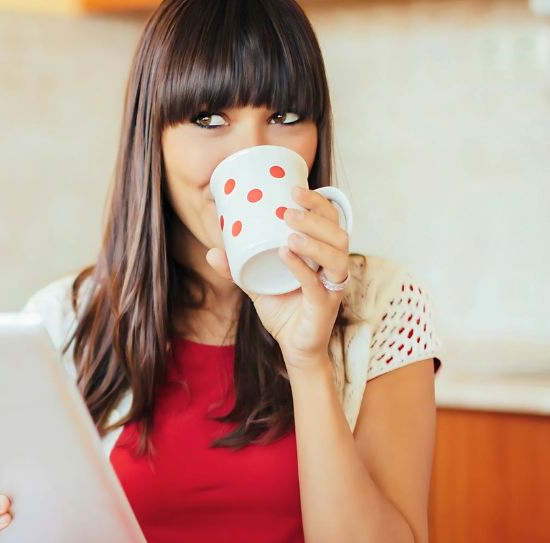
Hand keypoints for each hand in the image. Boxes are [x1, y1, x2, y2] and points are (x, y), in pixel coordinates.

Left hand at [206, 186, 348, 369]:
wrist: (294, 348)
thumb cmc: (283, 311)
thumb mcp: (256, 284)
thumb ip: (238, 267)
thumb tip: (212, 251)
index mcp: (323, 254)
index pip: (331, 220)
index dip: (318, 201)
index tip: (294, 188)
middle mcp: (333, 266)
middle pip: (338, 232)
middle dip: (315, 216)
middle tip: (288, 209)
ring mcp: (333, 285)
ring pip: (336, 254)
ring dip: (313, 239)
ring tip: (289, 231)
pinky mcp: (326, 304)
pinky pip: (318, 282)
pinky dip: (302, 266)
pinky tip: (286, 254)